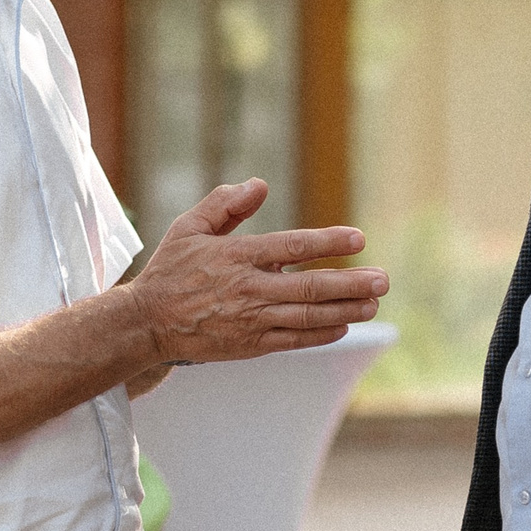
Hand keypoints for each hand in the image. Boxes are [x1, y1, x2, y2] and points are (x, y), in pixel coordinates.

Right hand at [125, 179, 386, 362]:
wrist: (147, 324)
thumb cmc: (170, 271)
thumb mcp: (189, 228)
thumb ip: (224, 204)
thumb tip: (259, 185)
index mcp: (237, 257)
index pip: (292, 247)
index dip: (328, 242)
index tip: (358, 238)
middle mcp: (249, 289)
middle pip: (310, 287)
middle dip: (351, 283)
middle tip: (383, 279)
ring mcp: (252, 320)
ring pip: (308, 317)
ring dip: (346, 310)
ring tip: (374, 304)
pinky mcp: (251, 345)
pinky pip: (295, 340)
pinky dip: (322, 334)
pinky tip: (344, 325)